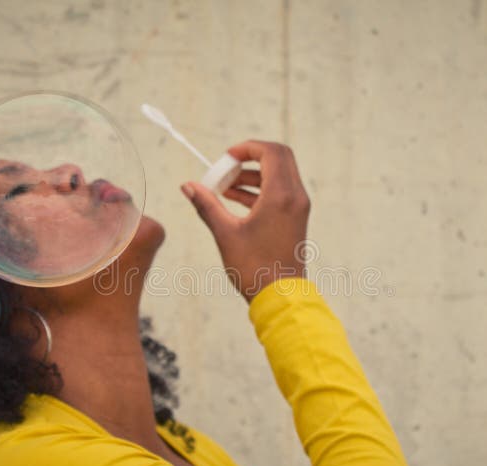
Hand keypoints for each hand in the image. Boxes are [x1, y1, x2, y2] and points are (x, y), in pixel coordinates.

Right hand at [180, 140, 310, 301]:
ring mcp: (298, 208)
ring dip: (251, 176)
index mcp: (281, 196)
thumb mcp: (225, 233)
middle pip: (278, 158)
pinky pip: (279, 192)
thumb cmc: (255, 268)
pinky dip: (259, 190)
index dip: (247, 148)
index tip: (226, 157)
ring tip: (223, 188)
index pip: (271, 152)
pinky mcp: (295, 219)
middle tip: (225, 170)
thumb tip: (189, 186)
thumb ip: (207, 205)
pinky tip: (233, 200)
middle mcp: (295, 197)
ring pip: (277, 176)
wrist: (280, 297)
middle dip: (249, 159)